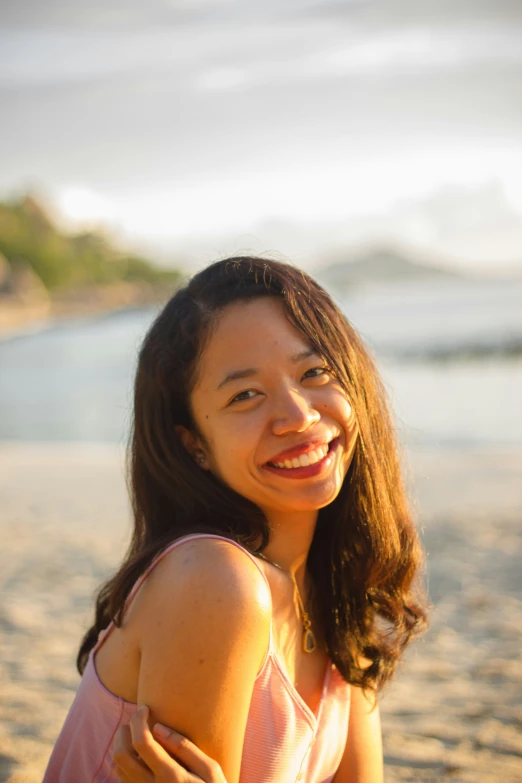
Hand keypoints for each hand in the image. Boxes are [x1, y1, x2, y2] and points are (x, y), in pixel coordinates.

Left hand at [113, 705, 228, 782]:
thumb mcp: (210, 770)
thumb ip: (185, 747)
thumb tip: (158, 727)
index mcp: (171, 777)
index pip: (142, 743)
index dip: (138, 720)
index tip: (145, 708)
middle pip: (121, 754)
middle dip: (124, 730)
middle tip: (138, 719)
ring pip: (117, 767)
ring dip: (122, 744)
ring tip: (138, 733)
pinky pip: (122, 779)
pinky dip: (124, 760)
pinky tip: (139, 753)